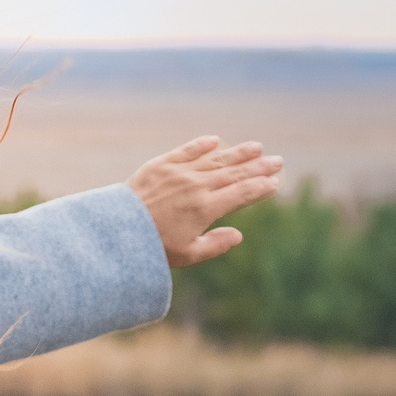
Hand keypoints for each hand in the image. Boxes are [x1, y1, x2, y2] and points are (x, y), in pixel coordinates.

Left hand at [128, 137, 283, 267]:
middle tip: (277, 160)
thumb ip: (215, 245)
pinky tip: (216, 141)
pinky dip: (202, 145)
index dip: (261, 188)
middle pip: (235, 173)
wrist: (118, 230)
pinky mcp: (161, 165)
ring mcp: (179, 173)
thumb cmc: (153, 247)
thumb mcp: (188, 255)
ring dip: (238, 153)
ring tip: (257, 147)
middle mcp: (196, 186)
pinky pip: (186, 151)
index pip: (242, 194)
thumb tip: (238, 235)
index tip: (275, 183)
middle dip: (258, 167)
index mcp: (206, 208)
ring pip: (215, 159)